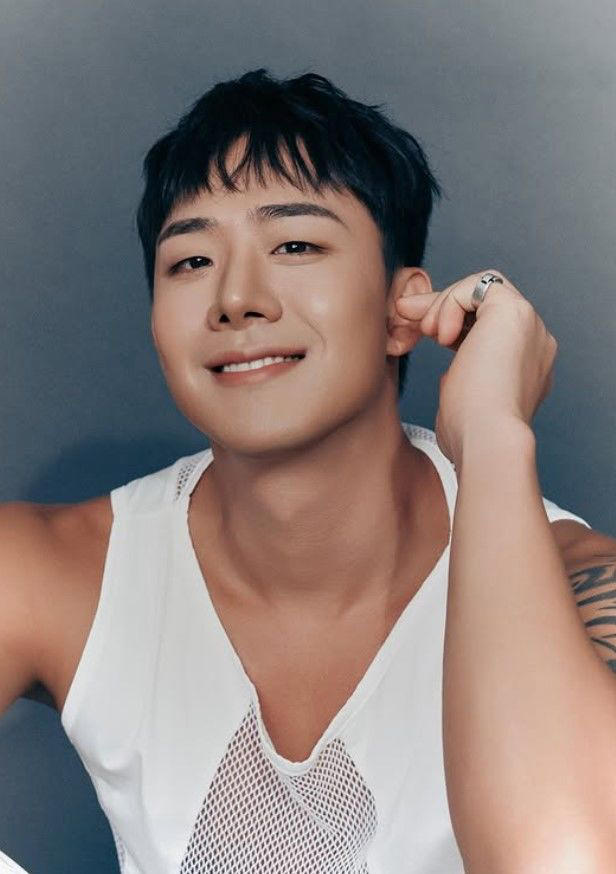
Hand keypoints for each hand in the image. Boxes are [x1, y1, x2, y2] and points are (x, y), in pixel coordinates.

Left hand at [395, 270, 557, 466]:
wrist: (485, 439)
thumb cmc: (468, 435)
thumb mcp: (463, 403)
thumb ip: (463, 382)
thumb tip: (452, 373)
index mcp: (526, 368)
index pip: (488, 329)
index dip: (450, 325)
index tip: (416, 330)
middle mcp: (535, 344)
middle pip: (485, 305)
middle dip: (441, 305)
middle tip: (405, 312)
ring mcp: (530, 327)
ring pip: (482, 290)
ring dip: (443, 304)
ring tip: (425, 331)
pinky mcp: (516, 312)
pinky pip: (478, 287)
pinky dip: (450, 302)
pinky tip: (439, 333)